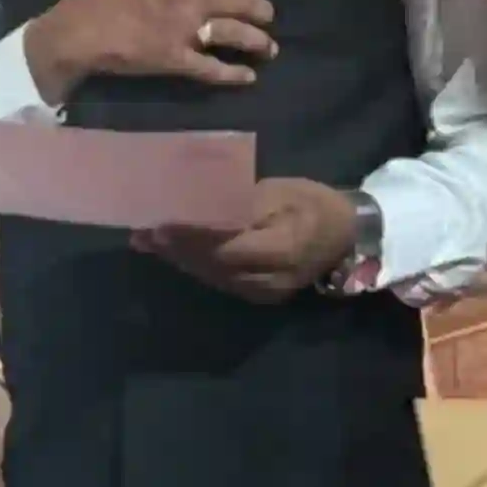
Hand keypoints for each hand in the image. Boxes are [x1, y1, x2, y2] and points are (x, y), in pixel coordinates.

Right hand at [25, 0, 275, 101]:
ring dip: (260, 42)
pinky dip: (236, 75)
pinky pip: (215, 69)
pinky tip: (248, 77)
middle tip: (266, 17)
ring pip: (238, 34)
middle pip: (245, 0)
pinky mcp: (177, 60)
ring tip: (268, 48)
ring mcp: (186, 30)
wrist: (82, 29)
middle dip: (263, 10)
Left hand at [129, 178, 357, 303]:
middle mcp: (270, 280)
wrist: (345, 234)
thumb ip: (238, 203)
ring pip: (212, 276)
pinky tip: (171, 252)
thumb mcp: (280, 191)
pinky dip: (194, 264)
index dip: (189, 237)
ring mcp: (264, 293)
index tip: (158, 222)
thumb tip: (194, 204)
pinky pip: (220, 279)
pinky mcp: (258, 295)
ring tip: (146, 240)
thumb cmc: (312, 203)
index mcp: (282, 250)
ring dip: (178, 258)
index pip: (224, 247)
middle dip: (175, 249)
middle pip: (213, 265)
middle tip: (141, 231)